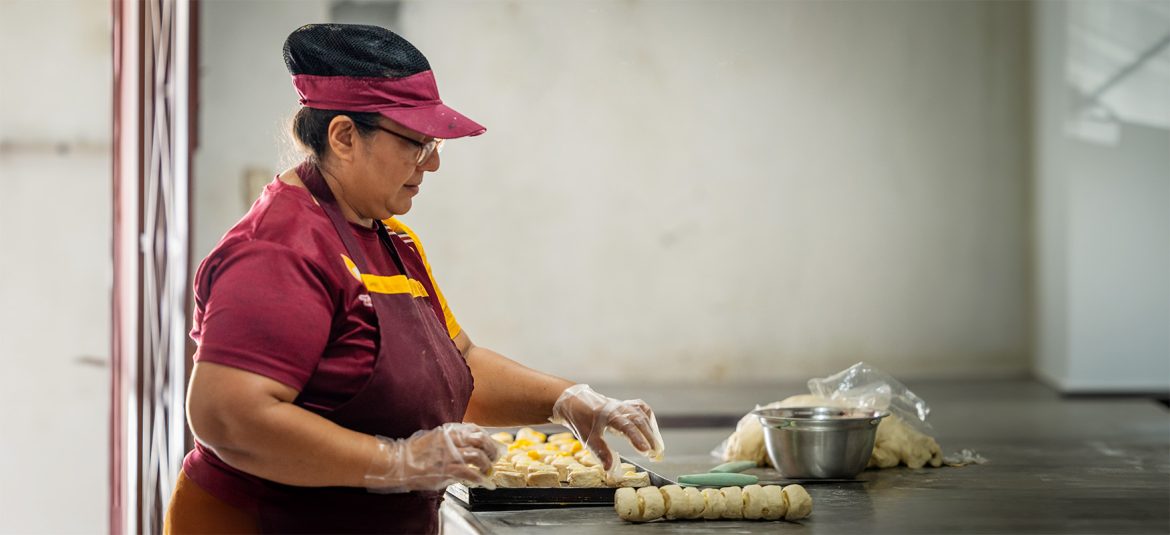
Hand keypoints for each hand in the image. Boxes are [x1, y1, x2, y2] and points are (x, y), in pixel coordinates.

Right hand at [364, 423, 503, 492]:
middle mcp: (451, 440)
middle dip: (491, 449)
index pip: (475, 429)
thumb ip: (450, 438)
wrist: (397, 462)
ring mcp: (449, 455)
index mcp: (448, 431)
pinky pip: (469, 472)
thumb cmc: (413, 452)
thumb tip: (465, 443)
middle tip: (494, 457)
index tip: (491, 444)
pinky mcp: (446, 470)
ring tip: (488, 470)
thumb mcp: (433, 437)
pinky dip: (479, 478)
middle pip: (481, 440)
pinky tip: (482, 481)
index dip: (487, 437)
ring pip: (478, 455)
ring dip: (487, 464)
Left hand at [548, 384, 664, 475]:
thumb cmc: (581, 421)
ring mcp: (624, 405)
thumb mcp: (587, 438)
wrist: (576, 403)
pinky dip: (649, 419)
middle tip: (656, 454)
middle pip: (639, 420)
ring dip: (651, 431)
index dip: (637, 438)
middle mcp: (618, 408)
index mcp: (608, 415)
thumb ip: (600, 452)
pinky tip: (652, 431)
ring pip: (643, 415)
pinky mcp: (626, 405)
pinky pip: (642, 409)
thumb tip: (610, 468)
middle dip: (649, 437)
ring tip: (657, 447)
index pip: (626, 426)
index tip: (646, 450)